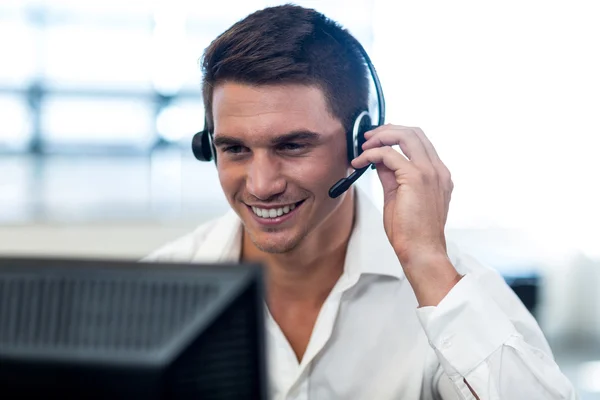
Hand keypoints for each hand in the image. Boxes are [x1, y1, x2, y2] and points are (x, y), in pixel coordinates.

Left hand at [351, 124, 453, 269]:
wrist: (421, 251)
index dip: (396, 135)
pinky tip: (360, 162)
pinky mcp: (416, 178)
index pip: (419, 141)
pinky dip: (371, 154)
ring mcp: (429, 172)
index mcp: (438, 175)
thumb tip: (379, 161)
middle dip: (387, 130)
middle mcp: (437, 170)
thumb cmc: (412, 232)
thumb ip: (392, 176)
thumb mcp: (399, 197)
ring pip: (405, 135)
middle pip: (414, 132)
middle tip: (367, 138)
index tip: (377, 140)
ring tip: (363, 147)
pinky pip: (389, 154)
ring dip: (380, 137)